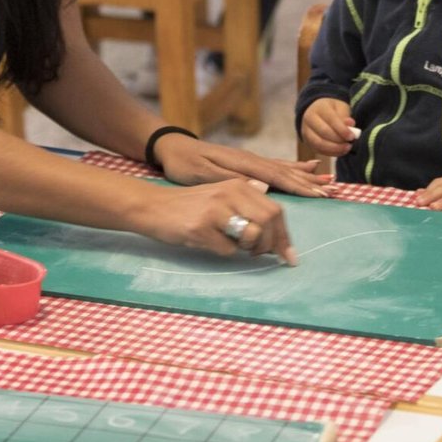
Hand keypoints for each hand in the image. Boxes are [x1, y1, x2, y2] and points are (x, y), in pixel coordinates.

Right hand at [135, 177, 296, 263]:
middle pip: (269, 221)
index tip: (288, 256)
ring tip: (233, 245)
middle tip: (259, 254)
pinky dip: (224, 252)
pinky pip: (227, 249)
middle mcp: (230, 193)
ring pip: (252, 236)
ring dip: (248, 248)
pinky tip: (209, 242)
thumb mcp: (221, 196)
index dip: (284, 236)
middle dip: (270, 244)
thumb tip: (275, 230)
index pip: (275, 210)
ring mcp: (215, 210)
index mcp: (238, 185)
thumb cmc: (190, 206)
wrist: (153, 207)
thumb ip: (247, 206)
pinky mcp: (201, 227)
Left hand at [153, 132, 331, 197]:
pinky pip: (276, 166)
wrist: (172, 147)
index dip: (298, 186)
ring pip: (284, 168)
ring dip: (305, 176)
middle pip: (285, 172)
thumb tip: (259, 187)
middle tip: (332, 191)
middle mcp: (251, 160)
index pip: (277, 176)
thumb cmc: (184, 164)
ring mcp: (250, 160)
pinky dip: (293, 168)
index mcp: (243, 164)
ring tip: (327, 179)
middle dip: (309, 182)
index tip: (318, 194)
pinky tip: (304, 168)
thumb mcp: (201, 174)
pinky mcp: (247, 163)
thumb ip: (230, 180)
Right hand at [301, 98, 356, 157]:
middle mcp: (309, 119)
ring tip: (346, 148)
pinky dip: (331, 153)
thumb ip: (345, 116)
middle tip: (349, 144)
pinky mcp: (308, 141)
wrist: (318, 111)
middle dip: (338, 140)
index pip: (331, 119)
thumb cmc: (332, 109)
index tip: (352, 136)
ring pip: (319, 143)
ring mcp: (306, 131)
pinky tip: (340, 151)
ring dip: (334, 148)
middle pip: (324, 132)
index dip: (342, 130)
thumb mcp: (340, 107)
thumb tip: (350, 124)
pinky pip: (318, 150)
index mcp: (319, 108)